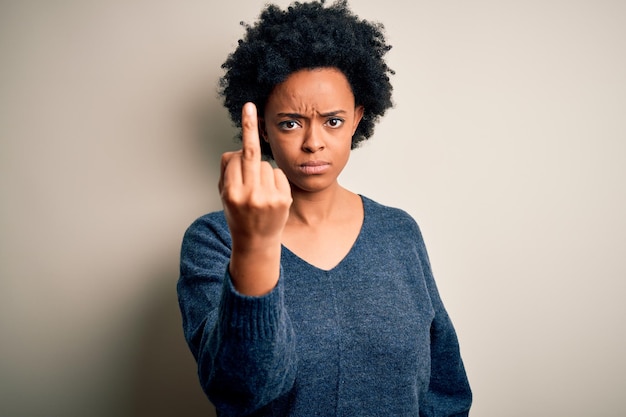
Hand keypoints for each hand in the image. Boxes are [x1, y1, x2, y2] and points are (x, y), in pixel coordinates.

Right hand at [218, 102, 291, 294]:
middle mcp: (250, 196)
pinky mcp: (284, 199)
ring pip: (265, 165)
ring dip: (261, 171)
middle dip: (249, 129)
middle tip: (250, 107)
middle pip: (250, 156)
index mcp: (232, 194)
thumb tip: (237, 149)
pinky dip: (273, 179)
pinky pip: (277, 174)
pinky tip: (270, 194)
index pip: (234, 160)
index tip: (244, 116)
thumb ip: (227, 172)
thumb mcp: (224, 196)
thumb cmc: (238, 215)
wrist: (257, 243)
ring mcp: (269, 198)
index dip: (236, 154)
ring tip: (258, 192)